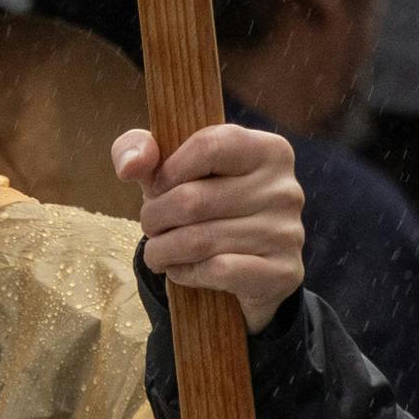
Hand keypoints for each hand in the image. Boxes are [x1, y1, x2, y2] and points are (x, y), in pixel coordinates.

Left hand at [110, 122, 305, 328]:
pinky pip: (218, 270)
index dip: (168, 170)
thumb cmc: (207, 208)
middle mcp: (285, 188)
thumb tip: (130, 166)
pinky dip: (186, 273)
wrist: (248, 269)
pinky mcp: (283, 272)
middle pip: (194, 199)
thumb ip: (140, 149)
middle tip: (150, 227)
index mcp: (268, 150)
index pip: (208, 145)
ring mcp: (288, 232)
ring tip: (157, 252)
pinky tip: (180, 270)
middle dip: (155, 218)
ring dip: (163, 251)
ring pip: (200, 240)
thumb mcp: (173, 171)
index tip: (156, 188)